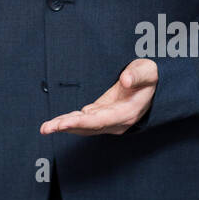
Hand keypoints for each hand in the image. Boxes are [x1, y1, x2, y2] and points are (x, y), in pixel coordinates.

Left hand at [39, 59, 157, 135]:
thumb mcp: (148, 71)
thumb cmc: (149, 77)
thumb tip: (126, 79)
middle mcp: (117, 121)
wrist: (152, 85)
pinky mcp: (103, 114)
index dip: (80, 123)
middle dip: (66, 127)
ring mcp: (109, 119)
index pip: (100, 120)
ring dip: (65, 126)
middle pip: (88, 127)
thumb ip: (138, 75)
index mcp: (127, 112)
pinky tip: (57, 123)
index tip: (63, 124)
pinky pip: (85, 121)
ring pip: (84, 126)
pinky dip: (70, 122)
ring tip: (46, 128)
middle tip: (46, 128)